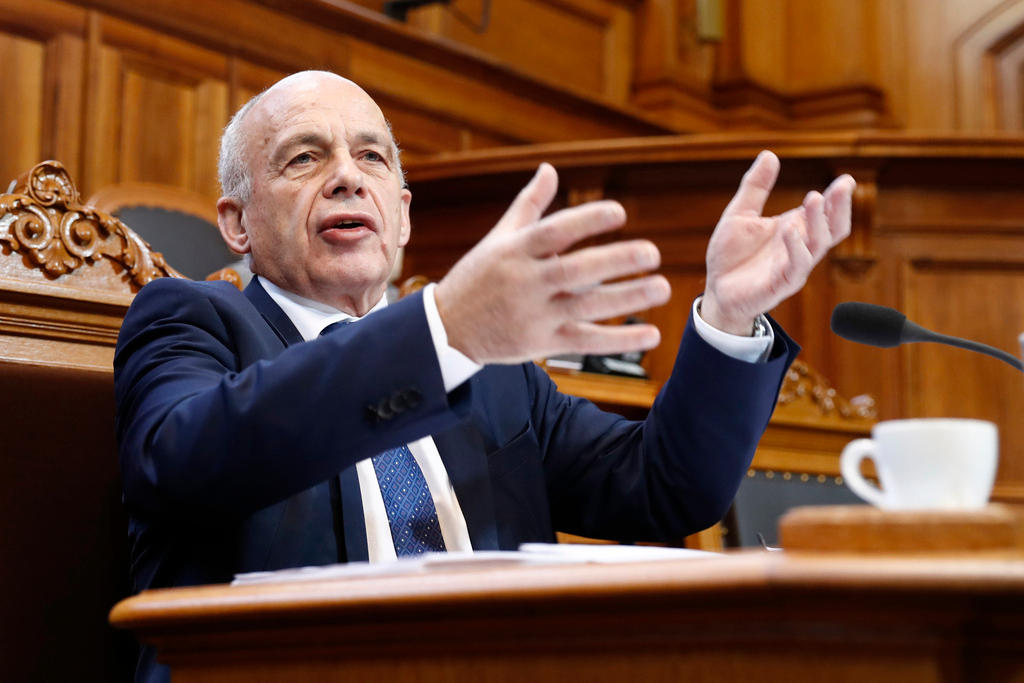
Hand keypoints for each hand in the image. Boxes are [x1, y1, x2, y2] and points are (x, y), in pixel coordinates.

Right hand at [435, 163, 670, 364]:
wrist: (447, 330)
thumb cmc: (478, 277)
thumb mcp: (498, 239)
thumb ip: (530, 205)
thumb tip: (550, 168)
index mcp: (515, 251)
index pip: (555, 231)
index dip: (587, 220)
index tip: (620, 212)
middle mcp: (525, 282)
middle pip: (574, 270)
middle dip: (615, 261)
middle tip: (653, 252)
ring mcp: (534, 315)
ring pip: (585, 306)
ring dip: (626, 298)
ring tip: (663, 287)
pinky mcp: (541, 343)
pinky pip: (585, 341)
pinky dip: (619, 340)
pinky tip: (651, 335)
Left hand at [701, 151, 855, 334]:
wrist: (716, 290)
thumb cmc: (731, 255)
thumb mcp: (739, 214)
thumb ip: (755, 187)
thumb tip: (770, 154)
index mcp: (795, 229)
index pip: (826, 212)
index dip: (838, 198)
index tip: (847, 180)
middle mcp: (800, 247)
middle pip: (833, 228)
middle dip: (840, 208)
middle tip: (843, 186)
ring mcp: (793, 267)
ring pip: (818, 245)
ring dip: (817, 222)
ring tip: (812, 199)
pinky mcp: (780, 285)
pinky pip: (796, 267)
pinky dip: (796, 247)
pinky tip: (789, 230)